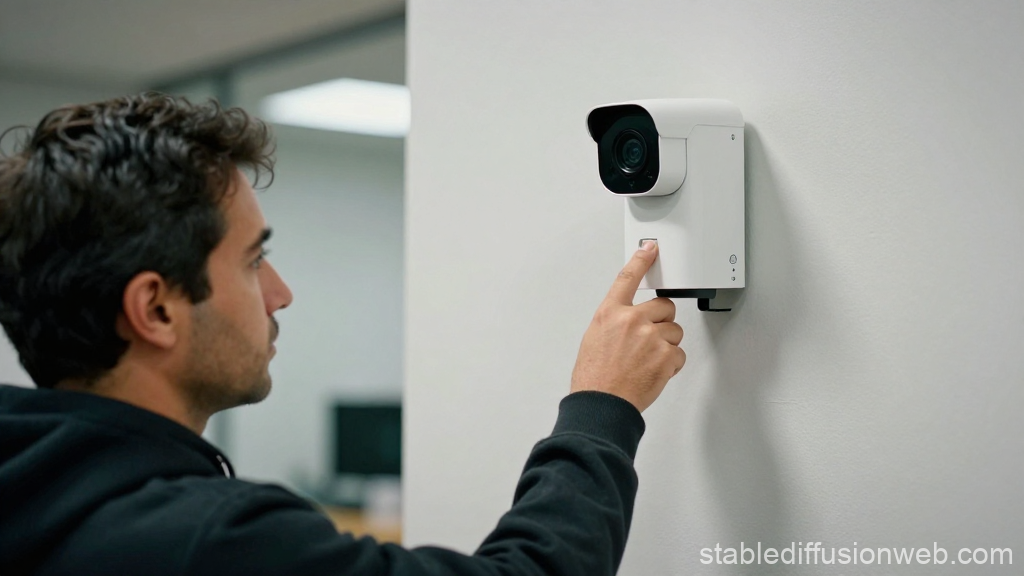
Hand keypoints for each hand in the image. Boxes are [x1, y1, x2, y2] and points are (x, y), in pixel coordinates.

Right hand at [570, 241, 684, 412]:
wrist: (602, 403)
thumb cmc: (594, 377)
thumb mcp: (594, 338)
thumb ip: (615, 322)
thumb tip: (629, 319)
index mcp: (610, 314)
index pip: (627, 278)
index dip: (641, 260)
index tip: (650, 249)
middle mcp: (631, 320)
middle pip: (665, 306)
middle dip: (662, 321)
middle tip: (649, 339)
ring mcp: (651, 337)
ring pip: (675, 331)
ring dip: (666, 344)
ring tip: (647, 361)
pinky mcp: (666, 356)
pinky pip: (679, 354)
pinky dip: (670, 364)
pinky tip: (652, 372)